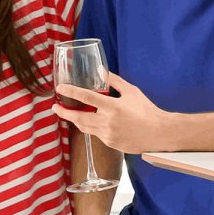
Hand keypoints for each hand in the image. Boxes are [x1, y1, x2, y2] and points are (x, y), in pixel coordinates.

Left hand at [54, 72, 171, 153]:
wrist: (159, 133)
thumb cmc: (147, 110)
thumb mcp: (132, 92)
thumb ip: (115, 82)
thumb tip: (101, 71)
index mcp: (113, 106)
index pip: (86, 97)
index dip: (70, 92)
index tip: (60, 89)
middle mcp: (107, 121)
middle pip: (78, 117)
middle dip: (64, 112)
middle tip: (55, 107)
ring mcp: (107, 134)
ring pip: (84, 127)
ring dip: (75, 120)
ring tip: (69, 113)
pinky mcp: (109, 143)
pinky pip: (95, 134)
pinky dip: (91, 127)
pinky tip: (92, 121)